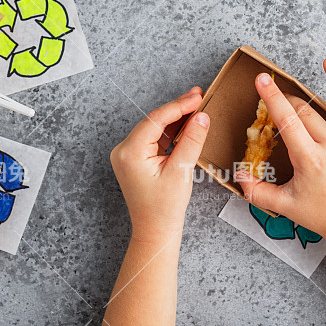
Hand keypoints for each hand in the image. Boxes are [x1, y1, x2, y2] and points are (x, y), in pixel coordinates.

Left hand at [110, 87, 209, 241]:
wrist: (155, 230)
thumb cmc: (165, 207)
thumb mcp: (181, 171)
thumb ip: (192, 140)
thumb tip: (202, 117)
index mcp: (130, 152)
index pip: (157, 119)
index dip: (179, 106)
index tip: (197, 97)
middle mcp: (124, 150)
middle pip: (154, 121)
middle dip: (178, 109)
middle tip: (198, 96)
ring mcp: (128, 154)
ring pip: (155, 128)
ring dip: (175, 118)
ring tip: (196, 106)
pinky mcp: (135, 159)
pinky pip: (154, 138)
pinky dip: (170, 131)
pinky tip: (186, 123)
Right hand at [235, 58, 325, 247]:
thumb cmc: (324, 217)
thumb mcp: (285, 205)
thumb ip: (258, 191)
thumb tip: (238, 176)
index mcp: (310, 158)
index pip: (287, 121)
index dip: (272, 98)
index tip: (263, 80)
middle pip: (308, 112)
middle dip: (290, 100)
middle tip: (280, 95)